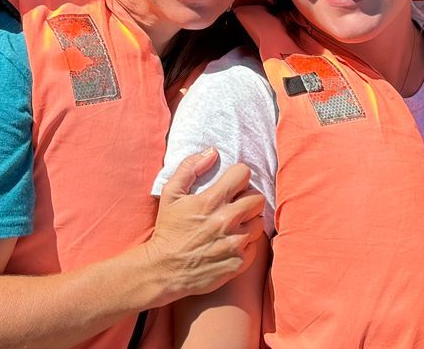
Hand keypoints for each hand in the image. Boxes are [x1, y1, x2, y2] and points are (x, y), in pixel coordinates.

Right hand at [140, 149, 265, 305]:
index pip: (244, 174)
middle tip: (235, 205)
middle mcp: (227, 220)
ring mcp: (235, 243)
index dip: (237, 177)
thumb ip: (189, 168)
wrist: (164, 270)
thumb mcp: (170, 194)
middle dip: (247, 198)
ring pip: (259, 223)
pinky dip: (246, 244)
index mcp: (212, 200)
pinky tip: (230, 244)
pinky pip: (255, 246)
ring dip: (248, 222)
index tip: (231, 184)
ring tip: (233, 226)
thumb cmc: (168, 230)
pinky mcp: (239, 262)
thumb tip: (212, 152)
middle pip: (257, 198)